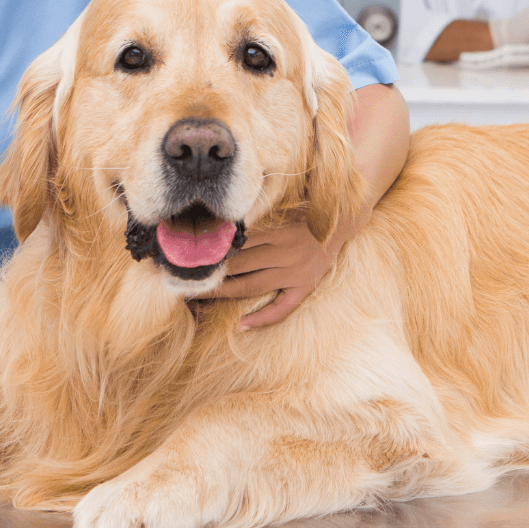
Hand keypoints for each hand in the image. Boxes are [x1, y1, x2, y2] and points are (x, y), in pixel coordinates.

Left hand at [194, 220, 342, 329]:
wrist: (344, 218)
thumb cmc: (306, 207)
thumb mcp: (284, 202)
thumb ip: (258, 210)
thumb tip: (221, 216)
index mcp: (281, 228)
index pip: (238, 241)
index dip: (213, 248)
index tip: (189, 253)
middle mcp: (288, 252)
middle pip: (240, 264)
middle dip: (212, 270)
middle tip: (184, 276)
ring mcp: (297, 272)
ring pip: (252, 286)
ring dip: (224, 291)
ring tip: (199, 297)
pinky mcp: (305, 286)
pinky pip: (282, 308)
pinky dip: (263, 318)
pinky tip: (242, 325)